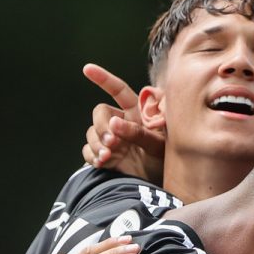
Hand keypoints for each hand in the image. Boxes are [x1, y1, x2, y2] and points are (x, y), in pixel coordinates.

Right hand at [80, 63, 165, 181]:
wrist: (159, 184)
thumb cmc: (165, 160)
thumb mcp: (158, 145)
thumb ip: (139, 133)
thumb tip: (114, 123)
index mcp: (136, 112)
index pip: (118, 91)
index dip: (104, 79)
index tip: (87, 69)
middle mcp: (120, 122)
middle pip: (100, 112)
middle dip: (102, 126)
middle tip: (111, 142)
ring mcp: (111, 139)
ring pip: (92, 132)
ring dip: (96, 143)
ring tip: (107, 156)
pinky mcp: (104, 155)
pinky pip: (88, 150)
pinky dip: (92, 155)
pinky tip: (101, 162)